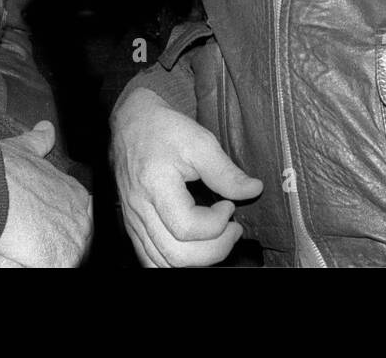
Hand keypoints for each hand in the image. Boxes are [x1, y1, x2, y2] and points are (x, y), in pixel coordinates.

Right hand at [0, 120, 91, 266]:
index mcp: (77, 194)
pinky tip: (29, 258)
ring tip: (31, 248)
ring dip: (52, 252)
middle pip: (77, 236)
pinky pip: (59, 267)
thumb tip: (46, 128)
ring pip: (70, 255)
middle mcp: (82, 216)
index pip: (79, 213)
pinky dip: (44, 264)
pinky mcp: (62, 260)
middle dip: (58, 238)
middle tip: (35, 237)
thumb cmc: (1, 169)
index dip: (59, 219)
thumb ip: (40, 141)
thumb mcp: (25, 148)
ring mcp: (75, 240)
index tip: (43, 222)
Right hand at [111, 87, 262, 266]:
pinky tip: (194, 247)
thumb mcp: (200, 142)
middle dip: (215, 249)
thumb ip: (226, 171)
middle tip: (233, 228)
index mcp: (154, 186)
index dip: (217, 223)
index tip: (229, 205)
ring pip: (164, 263)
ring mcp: (132, 221)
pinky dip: (175, 262)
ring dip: (198, 259)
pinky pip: (150, 260)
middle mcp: (139, 209)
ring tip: (217, 237)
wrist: (132, 122)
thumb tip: (253, 191)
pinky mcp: (132, 226)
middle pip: (177, 255)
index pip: (188, 228)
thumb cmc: (165, 129)